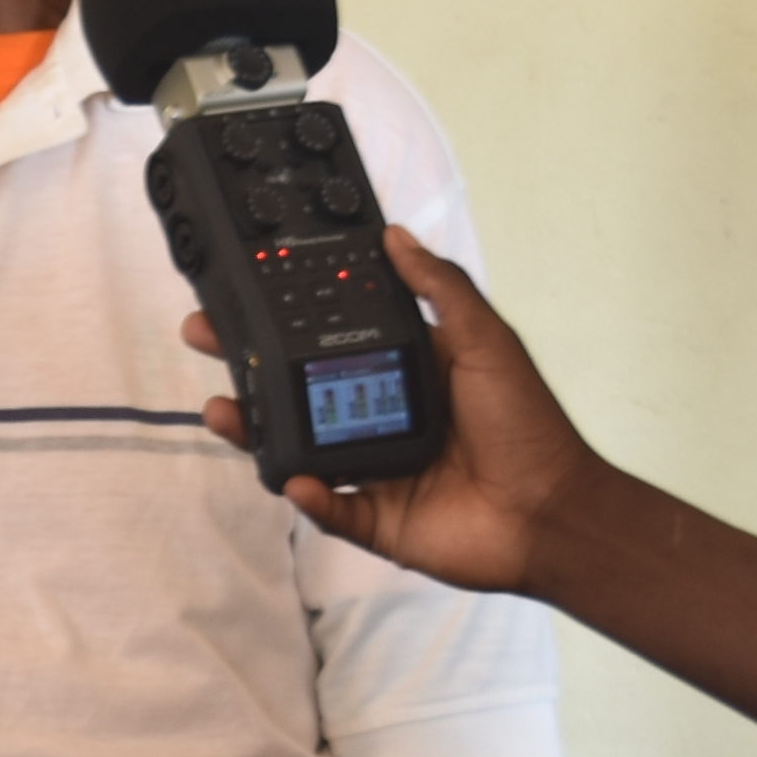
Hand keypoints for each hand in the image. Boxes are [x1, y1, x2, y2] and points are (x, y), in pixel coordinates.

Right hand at [191, 226, 613, 598]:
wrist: (550, 512)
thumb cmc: (528, 425)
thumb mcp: (486, 341)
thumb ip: (441, 289)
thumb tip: (397, 236)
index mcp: (405, 371)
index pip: (334, 337)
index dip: (291, 318)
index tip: (248, 294)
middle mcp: (382, 417)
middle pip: (300, 389)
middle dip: (251, 368)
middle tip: (205, 339)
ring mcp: (373, 471)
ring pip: (301, 448)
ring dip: (258, 430)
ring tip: (223, 410)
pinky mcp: (375, 520)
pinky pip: (329, 508)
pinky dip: (308, 495)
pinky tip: (293, 477)